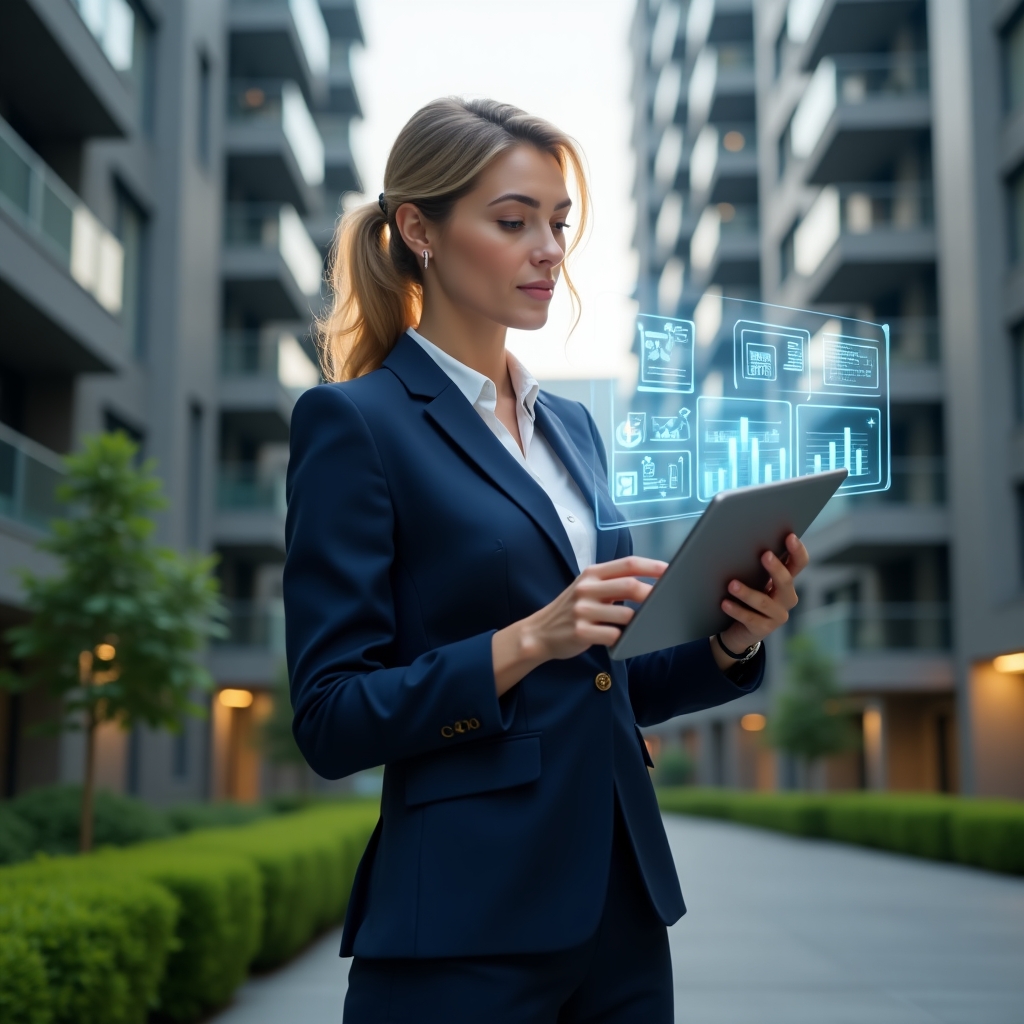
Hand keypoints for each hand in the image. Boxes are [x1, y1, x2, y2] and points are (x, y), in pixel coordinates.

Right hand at [492, 556, 666, 695]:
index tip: (671, 571)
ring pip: (625, 614)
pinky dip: (622, 638)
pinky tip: (620, 639)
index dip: (652, 566)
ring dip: (637, 622)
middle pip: (629, 586)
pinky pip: (613, 635)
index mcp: (592, 573)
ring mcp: (582, 610)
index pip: (628, 564)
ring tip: (639, 625)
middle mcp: (586, 588)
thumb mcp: (587, 588)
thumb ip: (612, 583)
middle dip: (651, 595)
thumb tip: (649, 584)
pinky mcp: (580, 632)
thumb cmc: (572, 609)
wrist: (540, 632)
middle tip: (665, 602)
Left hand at [712, 532, 808, 668]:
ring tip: (731, 584)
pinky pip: (750, 619)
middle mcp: (786, 598)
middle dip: (776, 568)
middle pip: (787, 582)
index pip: (798, 564)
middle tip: (764, 555)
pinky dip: (736, 610)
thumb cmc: (746, 599)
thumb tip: (741, 542)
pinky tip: (724, 603)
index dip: (797, 551)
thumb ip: (754, 567)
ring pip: (764, 602)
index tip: (790, 536)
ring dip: (747, 592)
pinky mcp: (763, 629)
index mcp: (786, 582)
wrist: (737, 630)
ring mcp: (777, 616)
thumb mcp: (753, 580)